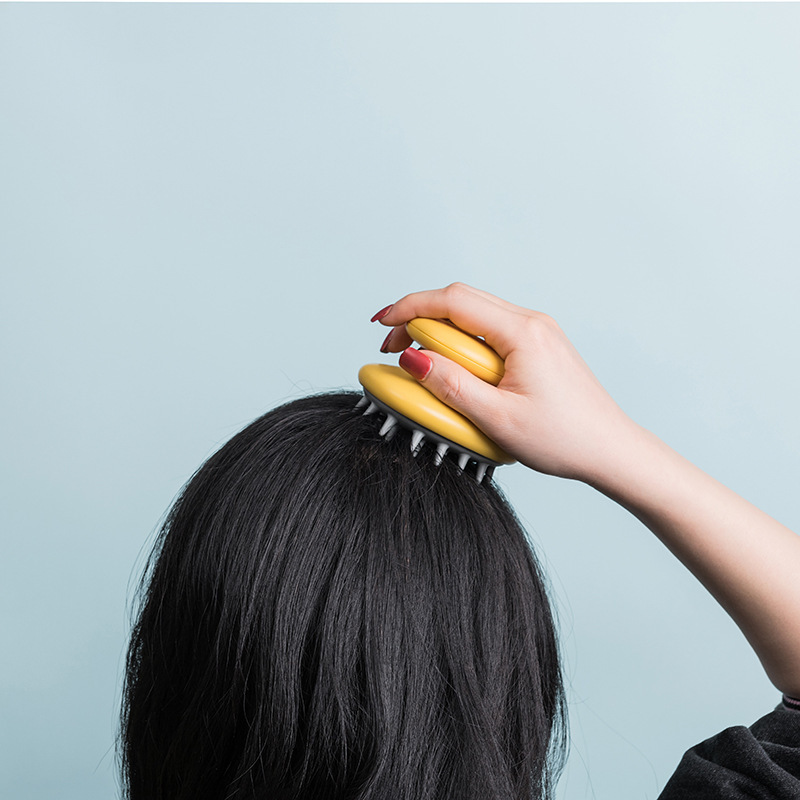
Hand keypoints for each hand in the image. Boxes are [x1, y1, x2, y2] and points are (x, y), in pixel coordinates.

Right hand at [373, 283, 638, 482]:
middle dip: (419, 318)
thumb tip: (412, 358)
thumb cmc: (564, 438)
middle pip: (461, 301)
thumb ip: (451, 386)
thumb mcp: (498, 419)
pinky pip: (489, 332)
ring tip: (416, 361)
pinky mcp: (537, 346)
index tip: (382, 324)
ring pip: (474, 315)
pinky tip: (450, 366)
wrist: (610, 449)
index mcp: (523, 333)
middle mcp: (531, 322)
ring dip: (439, 330)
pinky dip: (461, 343)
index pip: (453, 302)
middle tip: (392, 347)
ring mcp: (536, 332)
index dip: (410, 308)